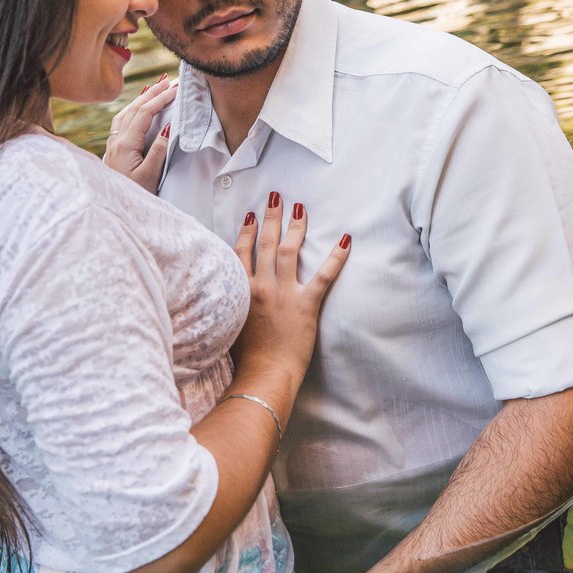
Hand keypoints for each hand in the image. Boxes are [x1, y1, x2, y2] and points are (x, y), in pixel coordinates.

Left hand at [103, 74, 177, 191]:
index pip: (144, 114)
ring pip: (125, 113)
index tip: (175, 89)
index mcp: (125, 145)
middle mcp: (115, 141)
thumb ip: (158, 151)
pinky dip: (132, 110)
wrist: (111, 210)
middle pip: (133, 109)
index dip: (160, 99)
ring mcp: (112, 145)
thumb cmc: (134, 196)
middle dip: (151, 93)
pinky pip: (121, 122)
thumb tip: (167, 127)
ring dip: (140, 99)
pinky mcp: (113, 151)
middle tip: (167, 80)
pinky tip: (137, 109)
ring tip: (154, 89)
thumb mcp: (150, 176)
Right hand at [231, 192, 350, 378]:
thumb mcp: (228, 324)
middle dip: (271, 218)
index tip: (250, 216)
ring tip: (300, 209)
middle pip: (265, 244)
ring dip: (295, 227)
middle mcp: (260, 286)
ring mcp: (283, 294)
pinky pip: (324, 276)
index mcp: (239, 291)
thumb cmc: (244, 358)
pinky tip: (345, 241)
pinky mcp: (305, 305)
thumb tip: (228, 292)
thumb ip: (230, 303)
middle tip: (276, 198)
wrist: (263, 375)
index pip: (240, 253)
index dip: (246, 233)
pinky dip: (336, 257)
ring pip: (288, 251)